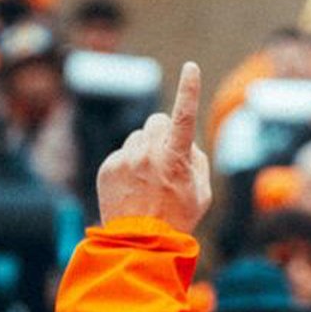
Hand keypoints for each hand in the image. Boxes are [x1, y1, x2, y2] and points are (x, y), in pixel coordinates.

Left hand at [97, 62, 211, 233]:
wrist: (139, 244)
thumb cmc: (177, 218)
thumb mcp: (201, 192)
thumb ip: (196, 160)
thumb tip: (184, 142)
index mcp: (176, 158)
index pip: (183, 116)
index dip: (189, 90)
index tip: (191, 67)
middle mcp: (148, 153)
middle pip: (157, 121)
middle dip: (164, 134)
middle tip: (166, 159)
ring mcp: (126, 159)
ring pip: (138, 137)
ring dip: (145, 150)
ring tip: (147, 181)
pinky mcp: (108, 167)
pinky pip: (122, 153)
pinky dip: (129, 165)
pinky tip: (133, 188)